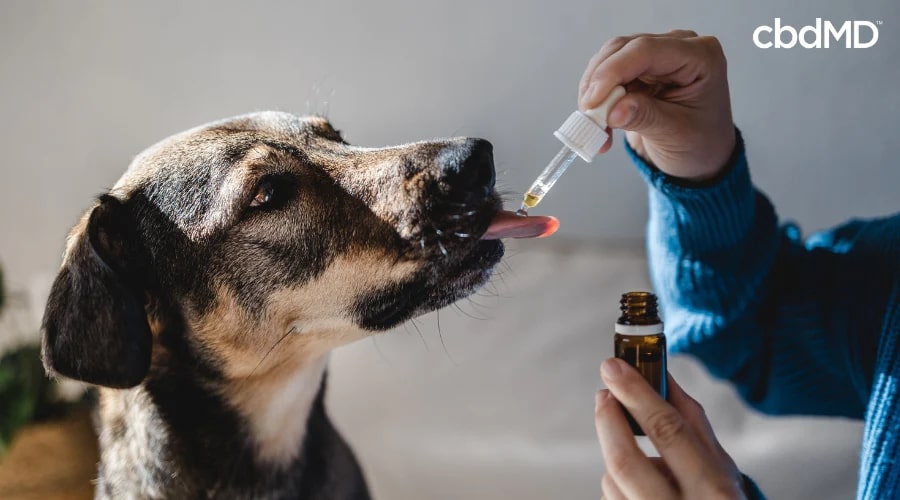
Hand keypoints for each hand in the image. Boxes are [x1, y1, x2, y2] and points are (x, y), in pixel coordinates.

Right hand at [580, 31, 734, 181]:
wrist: (700, 156)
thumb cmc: (700, 143)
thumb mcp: (676, 134)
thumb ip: (645, 118)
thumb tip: (612, 111)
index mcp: (700, 57)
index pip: (647, 50)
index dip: (614, 72)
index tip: (593, 102)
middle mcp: (678, 47)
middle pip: (623, 49)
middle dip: (599, 82)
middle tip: (589, 117)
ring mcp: (657, 55)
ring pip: (608, 59)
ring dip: (594, 92)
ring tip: (596, 127)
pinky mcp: (639, 68)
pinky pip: (606, 75)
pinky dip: (597, 99)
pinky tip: (600, 124)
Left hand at [595, 358, 746, 498]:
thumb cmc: (719, 499)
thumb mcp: (719, 463)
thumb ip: (690, 419)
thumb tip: (661, 372)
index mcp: (712, 488)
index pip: (667, 431)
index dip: (636, 394)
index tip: (613, 367)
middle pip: (625, 460)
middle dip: (608, 420)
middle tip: (604, 394)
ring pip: (612, 480)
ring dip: (616, 456)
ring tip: (639, 457)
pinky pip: (609, 497)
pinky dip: (617, 482)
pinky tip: (639, 487)